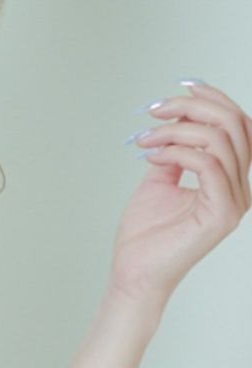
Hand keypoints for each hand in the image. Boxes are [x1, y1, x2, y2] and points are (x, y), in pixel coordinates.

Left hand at [113, 78, 250, 306]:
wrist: (134, 277)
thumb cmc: (144, 237)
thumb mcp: (159, 181)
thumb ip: (175, 151)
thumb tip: (179, 119)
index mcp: (230, 178)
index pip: (237, 124)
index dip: (213, 98)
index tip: (181, 86)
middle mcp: (240, 188)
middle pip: (234, 124)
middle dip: (193, 108)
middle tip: (155, 110)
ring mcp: (234, 202)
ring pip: (221, 140)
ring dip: (178, 131)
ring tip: (146, 140)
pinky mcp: (221, 214)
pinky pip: (209, 164)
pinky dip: (178, 152)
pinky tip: (153, 158)